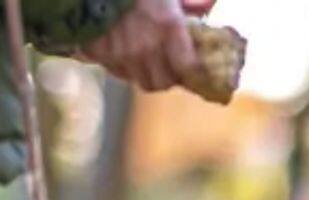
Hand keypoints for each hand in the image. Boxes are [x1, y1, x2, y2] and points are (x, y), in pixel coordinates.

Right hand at [80, 0, 218, 91]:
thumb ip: (192, 0)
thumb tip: (209, 4)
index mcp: (169, 27)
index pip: (189, 68)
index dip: (194, 71)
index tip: (194, 67)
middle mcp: (146, 47)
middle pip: (162, 83)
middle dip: (168, 76)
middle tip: (169, 66)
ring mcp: (121, 52)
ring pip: (139, 80)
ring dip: (146, 73)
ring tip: (146, 59)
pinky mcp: (100, 52)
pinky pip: (117, 71)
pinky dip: (123, 66)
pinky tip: (125, 52)